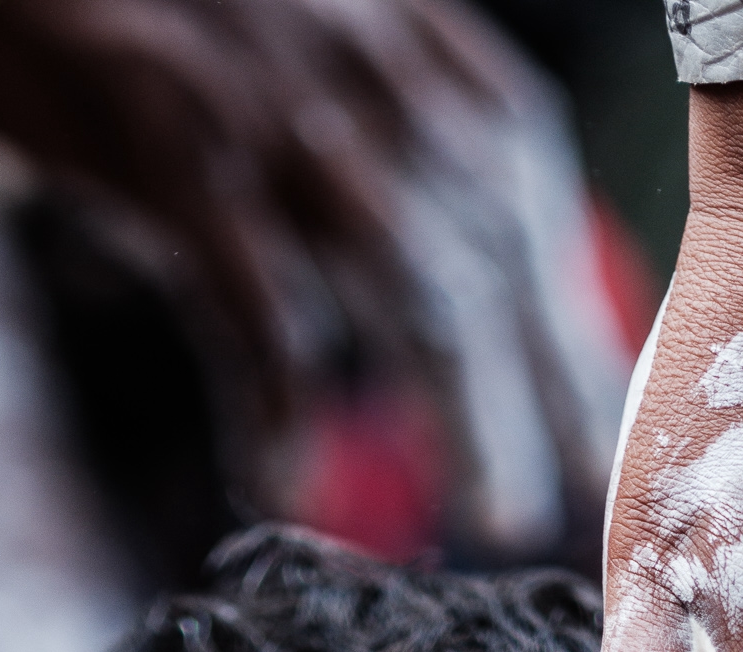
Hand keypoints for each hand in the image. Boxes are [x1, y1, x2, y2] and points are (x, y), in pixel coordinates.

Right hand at [0, 0, 621, 539]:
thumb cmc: (141, 19)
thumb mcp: (286, 46)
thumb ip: (361, 143)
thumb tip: (433, 300)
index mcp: (397, 26)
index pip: (519, 172)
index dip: (565, 301)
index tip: (601, 416)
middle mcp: (356, 50)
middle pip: (484, 232)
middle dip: (545, 378)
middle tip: (586, 495)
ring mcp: (268, 94)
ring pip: (406, 265)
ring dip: (459, 404)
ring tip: (492, 511)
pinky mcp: (173, 137)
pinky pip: (250, 286)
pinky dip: (275, 392)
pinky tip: (288, 479)